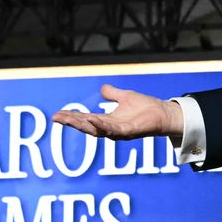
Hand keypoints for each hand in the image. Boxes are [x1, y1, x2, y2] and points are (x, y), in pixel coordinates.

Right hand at [49, 86, 182, 139]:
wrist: (164, 113)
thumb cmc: (146, 108)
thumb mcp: (125, 97)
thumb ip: (112, 94)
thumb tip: (102, 89)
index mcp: (108, 121)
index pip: (86, 120)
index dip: (72, 118)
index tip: (57, 114)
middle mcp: (111, 129)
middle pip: (87, 127)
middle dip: (71, 122)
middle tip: (56, 117)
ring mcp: (119, 132)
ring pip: (96, 130)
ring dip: (82, 125)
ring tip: (68, 119)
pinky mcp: (129, 132)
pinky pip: (112, 130)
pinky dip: (101, 125)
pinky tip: (91, 119)